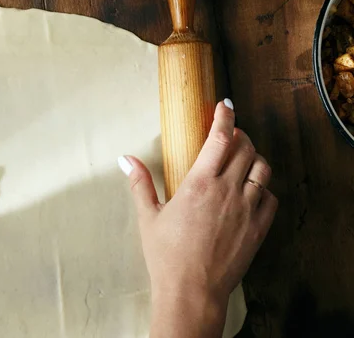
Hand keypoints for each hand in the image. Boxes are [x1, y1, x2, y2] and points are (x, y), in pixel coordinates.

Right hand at [119, 100, 276, 337]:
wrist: (192, 291)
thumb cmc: (166, 255)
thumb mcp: (147, 216)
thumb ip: (139, 183)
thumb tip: (126, 159)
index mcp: (199, 183)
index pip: (220, 137)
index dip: (225, 116)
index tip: (225, 104)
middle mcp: (227, 191)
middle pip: (246, 148)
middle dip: (240, 134)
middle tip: (231, 134)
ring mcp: (247, 209)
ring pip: (263, 169)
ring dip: (255, 158)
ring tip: (243, 159)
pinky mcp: (259, 228)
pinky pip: (271, 197)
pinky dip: (264, 187)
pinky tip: (252, 190)